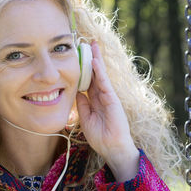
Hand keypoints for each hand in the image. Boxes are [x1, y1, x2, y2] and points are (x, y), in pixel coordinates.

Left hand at [76, 41, 139, 181]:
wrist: (112, 148)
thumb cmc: (100, 136)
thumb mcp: (86, 118)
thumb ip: (82, 105)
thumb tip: (77, 92)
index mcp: (96, 100)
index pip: (90, 80)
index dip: (85, 68)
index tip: (79, 55)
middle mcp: (103, 95)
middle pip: (96, 73)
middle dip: (93, 58)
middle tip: (88, 42)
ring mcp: (109, 96)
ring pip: (101, 74)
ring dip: (97, 59)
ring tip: (93, 44)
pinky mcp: (113, 99)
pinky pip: (104, 83)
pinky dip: (100, 72)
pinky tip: (95, 61)